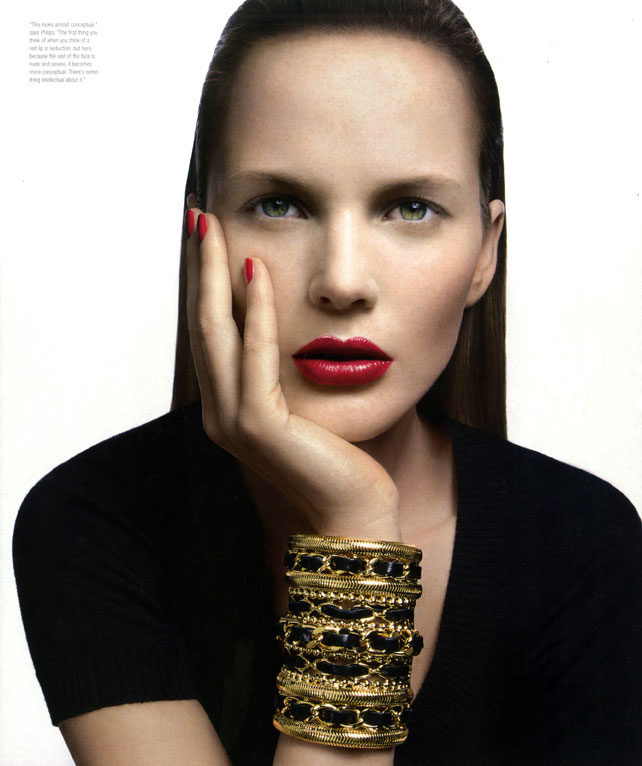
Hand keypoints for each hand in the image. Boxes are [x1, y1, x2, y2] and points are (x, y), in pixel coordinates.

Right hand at [185, 207, 400, 536]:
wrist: (352, 514)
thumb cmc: (338, 461)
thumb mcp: (304, 408)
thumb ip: (284, 375)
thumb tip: (290, 332)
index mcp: (228, 407)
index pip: (211, 333)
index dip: (205, 283)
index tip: (209, 236)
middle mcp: (219, 413)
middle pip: (202, 324)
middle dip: (200, 268)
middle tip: (198, 216)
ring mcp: (232, 422)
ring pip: (216, 334)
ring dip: (216, 276)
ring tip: (216, 227)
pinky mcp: (258, 427)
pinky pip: (253, 356)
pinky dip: (254, 311)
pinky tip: (258, 270)